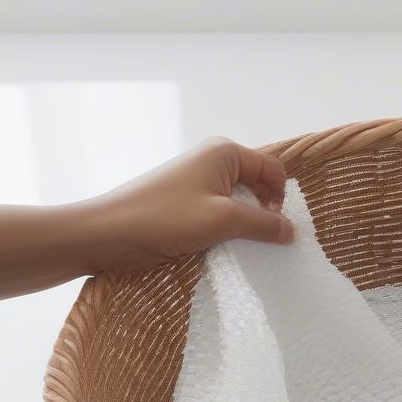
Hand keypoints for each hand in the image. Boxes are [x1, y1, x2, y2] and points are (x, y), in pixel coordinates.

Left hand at [76, 137, 295, 273]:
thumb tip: (291, 231)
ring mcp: (198, 183)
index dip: (281, 197)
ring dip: (244, 226)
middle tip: (262, 241)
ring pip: (238, 204)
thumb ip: (263, 224)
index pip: (272, 168)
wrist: (110, 233)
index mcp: (225, 152)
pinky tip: (220, 250)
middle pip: (257, 185)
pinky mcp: (186, 205)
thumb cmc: (164, 218)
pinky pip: (219, 216)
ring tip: (239, 248)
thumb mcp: (223, 220)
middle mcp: (213, 161)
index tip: (277, 228)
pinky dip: (226, 232)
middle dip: (264, 212)